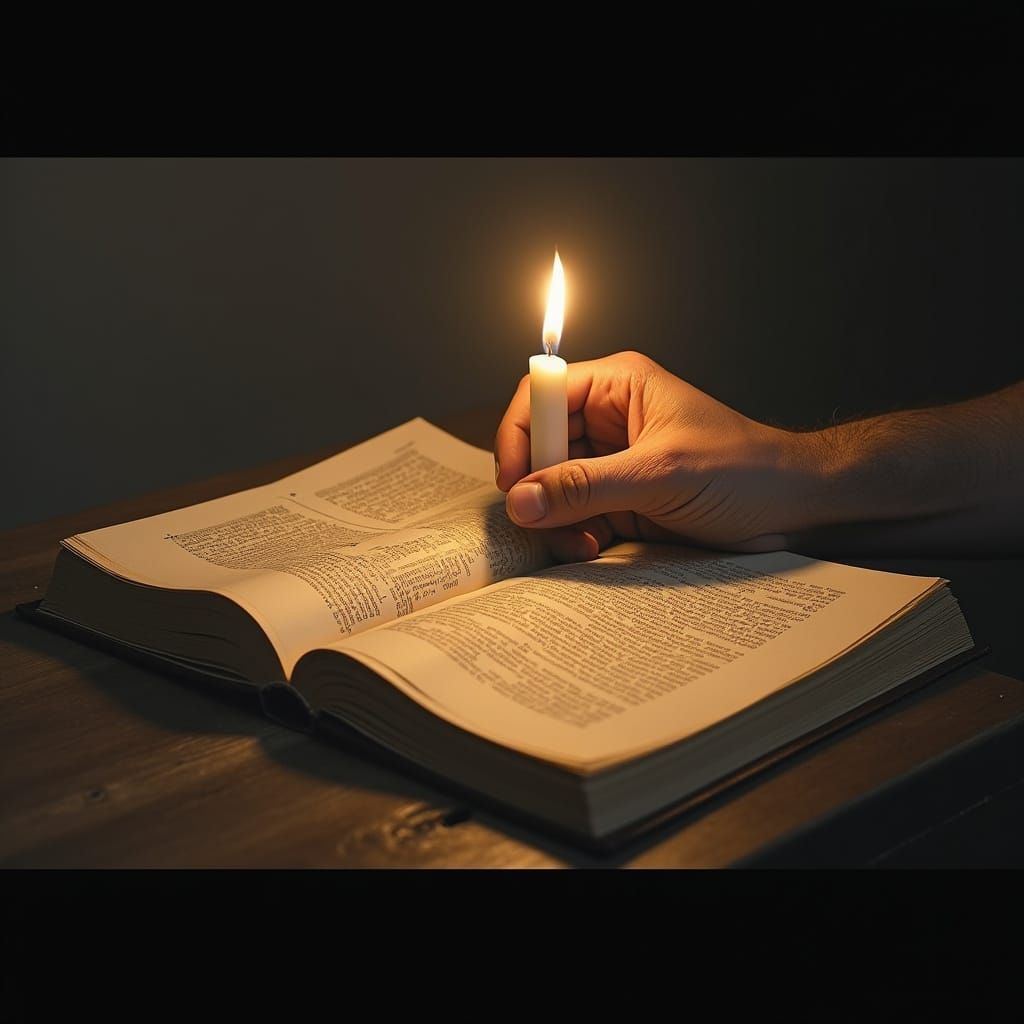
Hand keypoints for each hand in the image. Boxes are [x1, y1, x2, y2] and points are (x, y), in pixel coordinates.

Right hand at [494, 351, 820, 561]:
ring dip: (555, 519)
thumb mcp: (660, 475)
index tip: (514, 481)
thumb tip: (521, 499)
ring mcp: (613, 461)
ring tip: (579, 543)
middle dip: (537, 488)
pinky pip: (575, 514)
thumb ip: (587, 487)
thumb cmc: (743, 471)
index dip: (519, 434)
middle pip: (539, 446)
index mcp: (617, 386)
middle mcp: (608, 419)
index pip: (541, 394)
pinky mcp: (621, 498)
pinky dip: (573, 534)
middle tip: (545, 523)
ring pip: (552, 486)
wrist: (793, 507)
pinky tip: (591, 547)